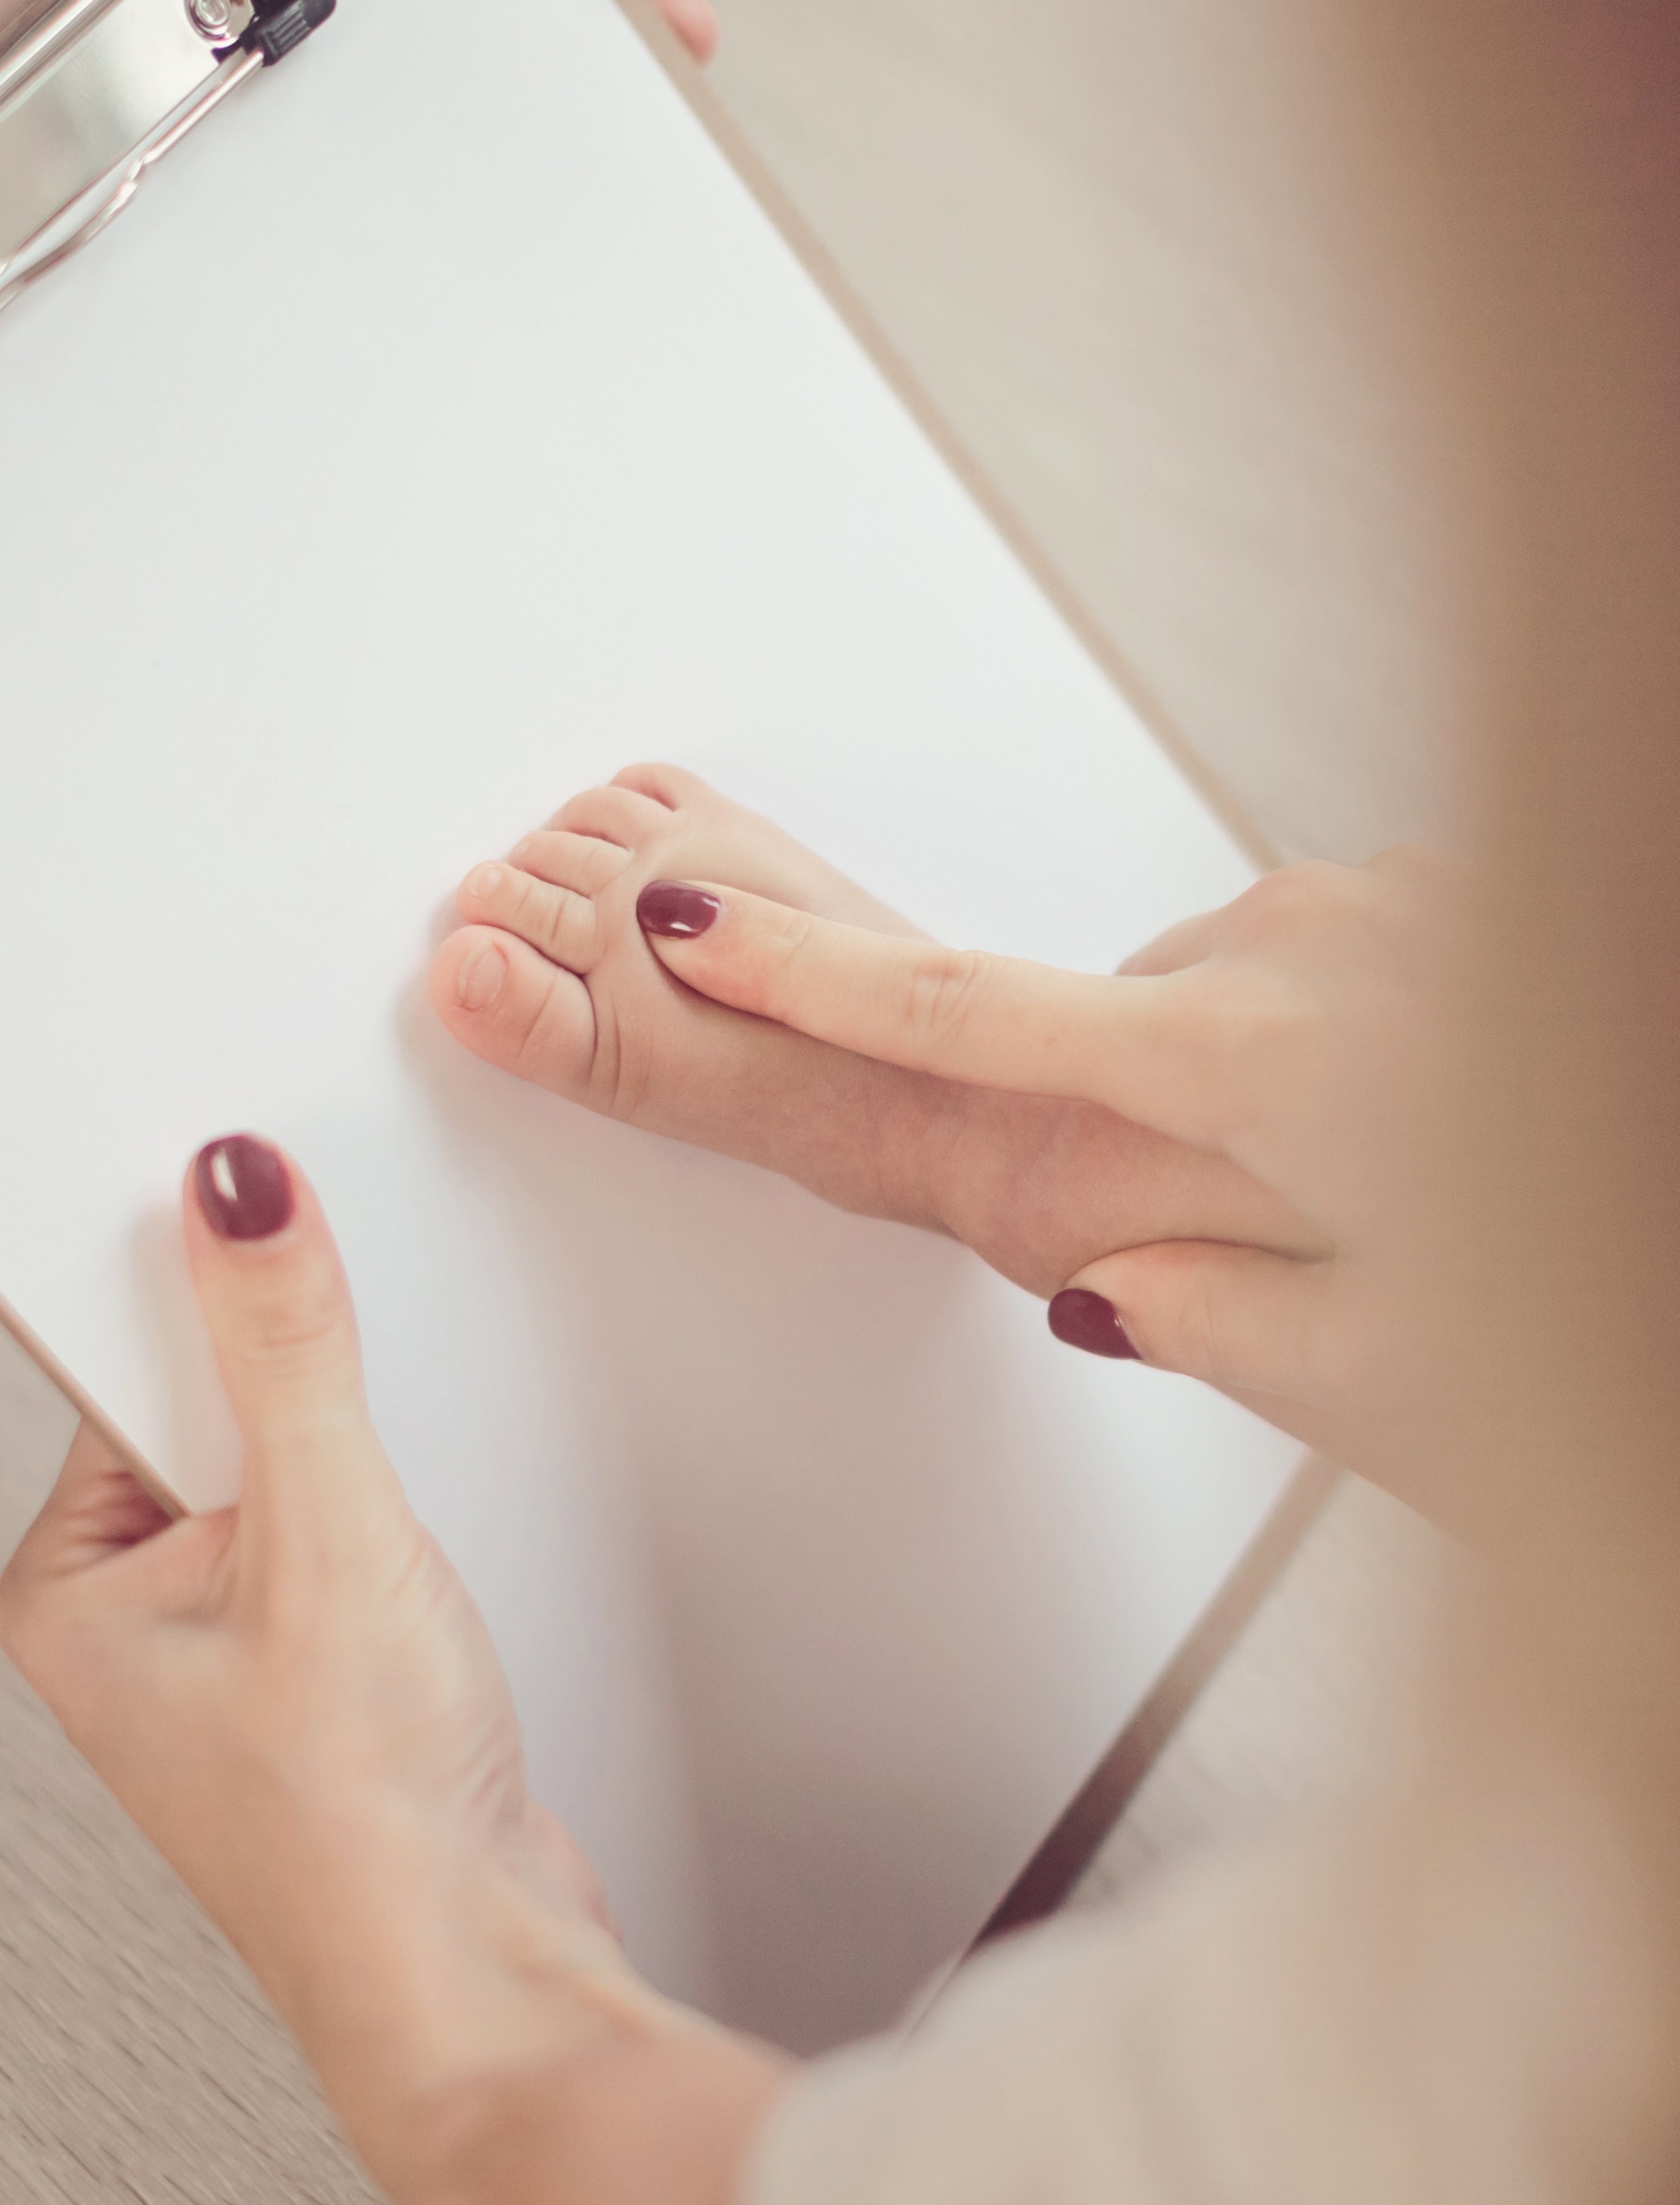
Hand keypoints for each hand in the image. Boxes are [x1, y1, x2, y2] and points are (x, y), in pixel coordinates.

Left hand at [0, 1135, 779, 2197]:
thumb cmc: (361, 1827)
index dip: (202, 1295)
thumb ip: (282, 1347)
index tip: (255, 1229)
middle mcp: (124, 1617)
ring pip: (285, 1465)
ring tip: (384, 1540)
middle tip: (344, 1449)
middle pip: (208, 1403)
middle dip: (295, 1399)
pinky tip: (408, 1575)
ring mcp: (217, 1641)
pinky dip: (382, 1519)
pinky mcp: (304, 1657)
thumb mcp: (326, 1533)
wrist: (477, 1966)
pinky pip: (332, 1526)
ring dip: (353, 1463)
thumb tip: (235, 1198)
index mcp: (62, 1588)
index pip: (115, 1361)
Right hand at [630, 853, 1462, 1503]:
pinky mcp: (1447, 894)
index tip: (695, 931)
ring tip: (1385, 1199)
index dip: (813, 982)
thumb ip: (1213, 1318)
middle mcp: (1323, 952)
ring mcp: (1399, 905)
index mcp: (1271, 1071)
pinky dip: (1322, 1045)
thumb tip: (1111, 1283)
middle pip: (1106, 1020)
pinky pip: (1312, 963)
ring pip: (1219, 993)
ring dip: (1240, 1092)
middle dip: (1126, 1119)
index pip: (975, 1013)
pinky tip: (1425, 1127)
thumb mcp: (1400, 1389)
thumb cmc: (1609, 1315)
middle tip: (1272, 1241)